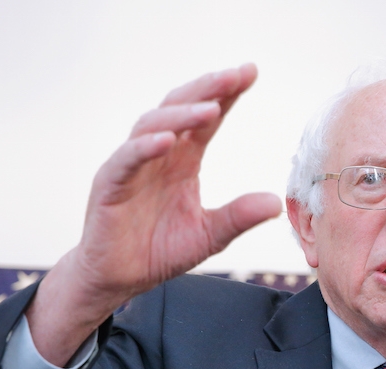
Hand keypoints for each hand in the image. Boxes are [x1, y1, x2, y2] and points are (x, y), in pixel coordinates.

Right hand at [29, 65, 282, 364]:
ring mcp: (131, 166)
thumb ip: (238, 216)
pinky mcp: (110, 185)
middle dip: (208, 90)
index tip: (250, 72)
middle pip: (180, 109)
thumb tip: (275, 202)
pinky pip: (127, 159)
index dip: (226, 95)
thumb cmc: (158, 251)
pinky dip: (145, 147)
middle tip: (235, 75)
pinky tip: (168, 141)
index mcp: (182, 161)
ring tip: (210, 108)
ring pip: (153, 126)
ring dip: (181, 115)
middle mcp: (157, 156)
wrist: (118, 279)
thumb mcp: (209, 236)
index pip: (206, 120)